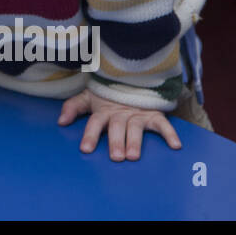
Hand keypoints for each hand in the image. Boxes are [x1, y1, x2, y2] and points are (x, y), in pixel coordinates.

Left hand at [58, 90, 181, 160]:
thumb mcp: (88, 97)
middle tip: (116, 156)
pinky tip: (175, 145)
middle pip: (117, 128)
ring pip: (136, 128)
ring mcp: (137, 114)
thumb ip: (73, 107)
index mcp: (103, 110)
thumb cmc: (107, 94)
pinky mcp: (153, 114)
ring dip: (135, 141)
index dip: (90, 135)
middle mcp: (120, 113)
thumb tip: (60, 121)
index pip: (95, 123)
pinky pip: (163, 124)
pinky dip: (170, 133)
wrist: (131, 77)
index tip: (86, 149)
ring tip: (133, 156)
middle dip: (115, 142)